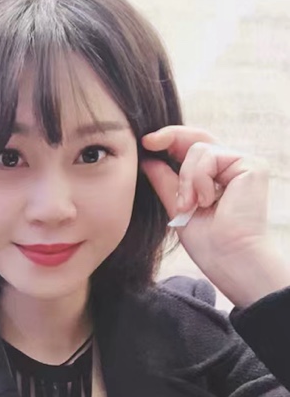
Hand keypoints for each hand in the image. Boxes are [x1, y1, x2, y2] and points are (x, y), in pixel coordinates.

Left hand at [141, 125, 289, 305]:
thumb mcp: (176, 206)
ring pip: (198, 148)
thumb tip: (147, 158)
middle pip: (197, 137)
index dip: (169, 139)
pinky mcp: (251, 164)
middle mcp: (231, 167)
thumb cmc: (207, 242)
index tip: (145, 142)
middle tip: (148, 142)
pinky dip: (198, 179)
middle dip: (170, 137)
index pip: (192, 148)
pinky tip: (205, 201)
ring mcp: (242, 164)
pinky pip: (210, 156)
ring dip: (185, 179)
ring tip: (189, 206)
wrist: (227, 258)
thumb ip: (165, 181)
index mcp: (215, 177)